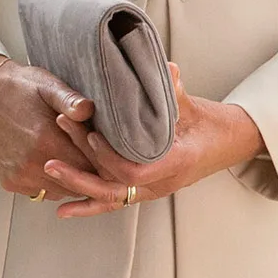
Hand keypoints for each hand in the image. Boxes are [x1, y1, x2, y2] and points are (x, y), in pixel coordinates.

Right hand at [0, 53, 96, 197]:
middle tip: (94, 154)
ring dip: (73, 178)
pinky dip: (54, 182)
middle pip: (79, 183)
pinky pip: (45, 192)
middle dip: (91, 171)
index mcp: (44, 140)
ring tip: (74, 155)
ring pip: (63, 191)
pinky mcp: (11, 183)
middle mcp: (30, 164)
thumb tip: (88, 109)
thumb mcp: (47, 85)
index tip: (105, 148)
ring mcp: (19, 176)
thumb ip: (70, 99)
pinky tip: (56, 162)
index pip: (91, 166)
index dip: (103, 159)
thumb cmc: (20, 89)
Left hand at [42, 63, 264, 216]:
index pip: (135, 172)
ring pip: (111, 197)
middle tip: (51, 160)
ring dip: (78, 187)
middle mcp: (161, 182)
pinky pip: (114, 200)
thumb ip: (176, 91)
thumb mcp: (193, 105)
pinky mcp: (144, 188)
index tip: (92, 137)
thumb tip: (167, 69)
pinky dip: (88, 205)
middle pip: (114, 190)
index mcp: (175, 163)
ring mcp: (152, 188)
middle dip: (80, 177)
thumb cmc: (211, 124)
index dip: (110, 158)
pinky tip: (63, 208)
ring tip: (49, 175)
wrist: (228, 142)